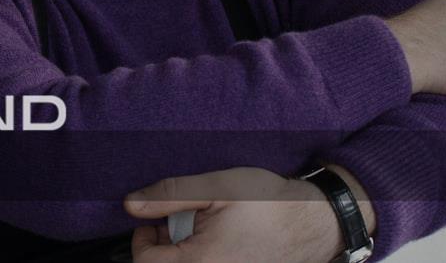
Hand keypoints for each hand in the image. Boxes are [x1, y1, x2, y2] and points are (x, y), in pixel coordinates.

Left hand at [124, 167, 348, 262]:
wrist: (314, 220)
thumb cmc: (268, 202)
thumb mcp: (215, 188)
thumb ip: (169, 196)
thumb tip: (131, 204)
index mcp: (201, 262)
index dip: (141, 239)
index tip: (152, 220)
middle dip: (165, 244)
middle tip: (179, 219)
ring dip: (184, 250)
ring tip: (202, 225)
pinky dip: (204, 254)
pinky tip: (218, 236)